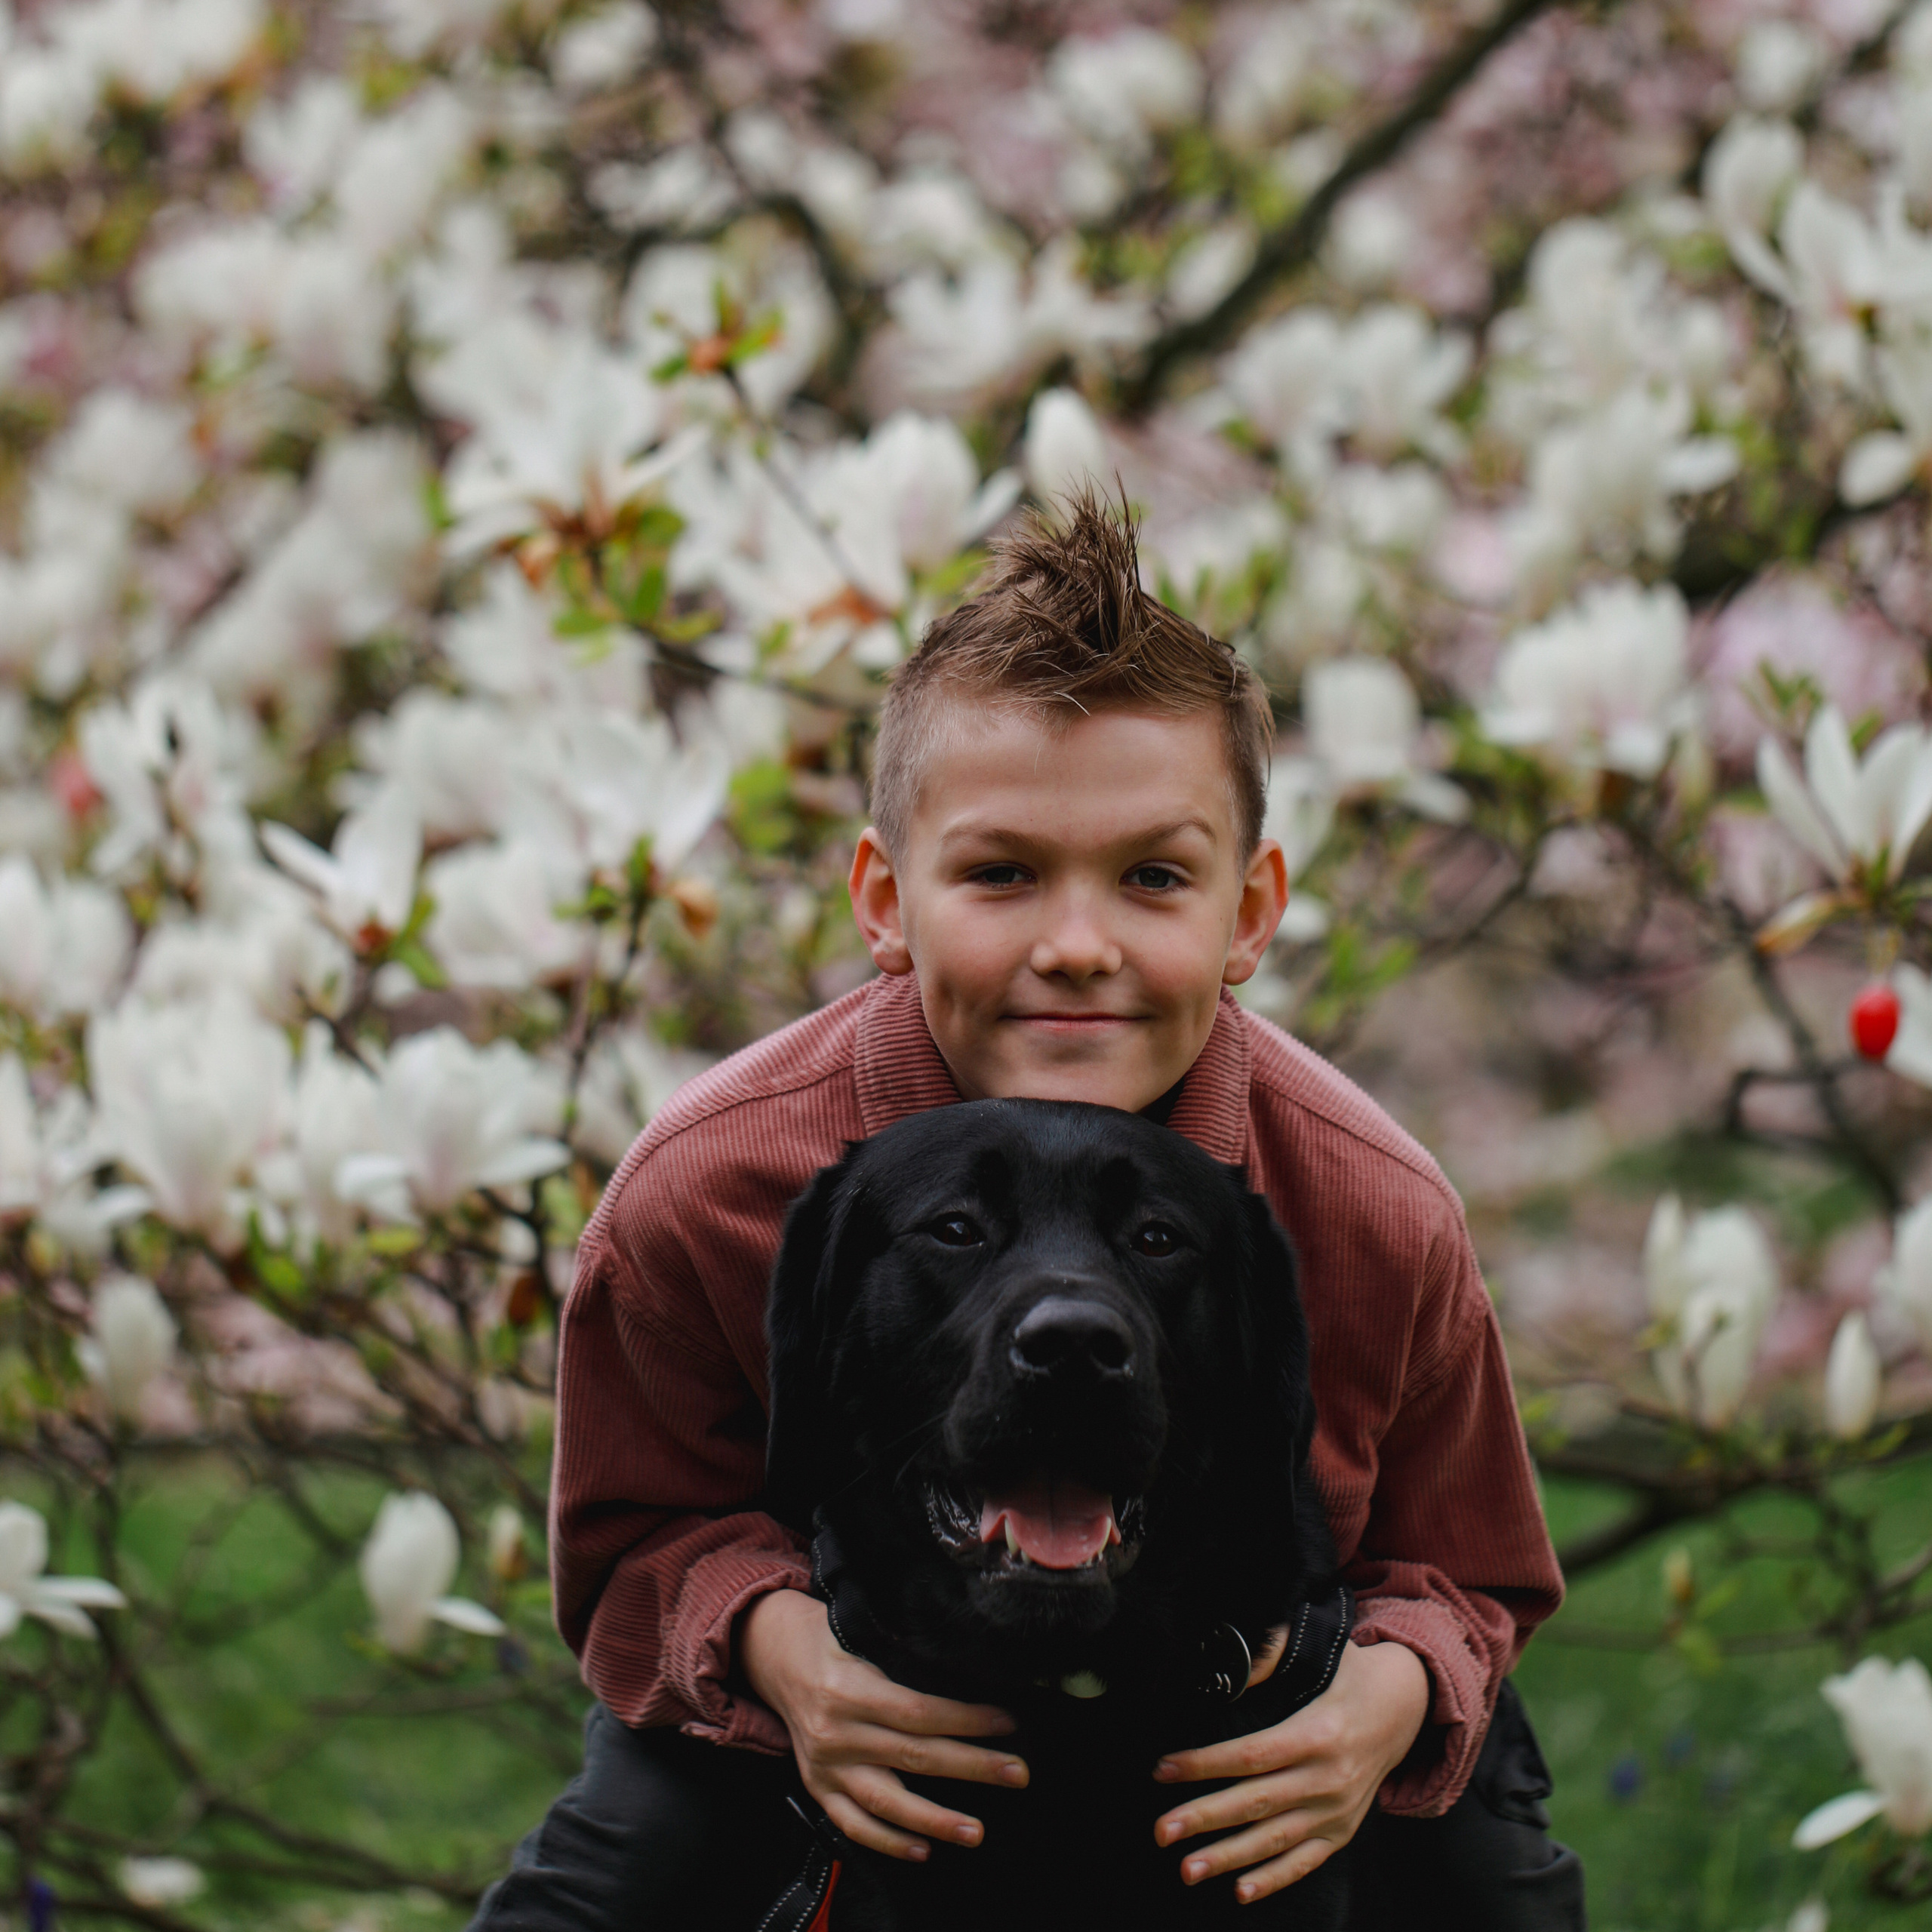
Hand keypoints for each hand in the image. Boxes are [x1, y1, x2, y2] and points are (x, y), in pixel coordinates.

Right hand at [738, 1588, 1028, 1861]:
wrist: (774, 1657)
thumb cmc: (830, 1637)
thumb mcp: (861, 1630)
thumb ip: (903, 1655)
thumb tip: (968, 1667)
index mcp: (850, 1688)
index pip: (918, 1712)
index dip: (966, 1720)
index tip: (1006, 1722)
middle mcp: (837, 1732)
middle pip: (913, 1756)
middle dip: (971, 1766)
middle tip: (1017, 1772)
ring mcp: (825, 1766)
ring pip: (885, 1801)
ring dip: (934, 1820)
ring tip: (975, 1831)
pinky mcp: (817, 1787)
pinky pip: (852, 1825)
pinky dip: (887, 1841)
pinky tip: (923, 1850)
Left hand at [1151, 1638, 1429, 1903]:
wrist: (1404, 1708)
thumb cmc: (1348, 1675)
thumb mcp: (1318, 1650)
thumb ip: (1271, 1652)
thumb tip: (1229, 1663)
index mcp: (1317, 1734)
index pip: (1252, 1754)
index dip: (1206, 1763)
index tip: (1163, 1769)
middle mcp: (1327, 1779)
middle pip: (1256, 1802)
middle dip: (1204, 1818)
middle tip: (1160, 1831)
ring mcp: (1336, 1811)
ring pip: (1274, 1840)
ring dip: (1228, 1858)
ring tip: (1186, 1869)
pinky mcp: (1341, 1831)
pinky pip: (1304, 1862)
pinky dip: (1273, 1879)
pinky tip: (1239, 1891)